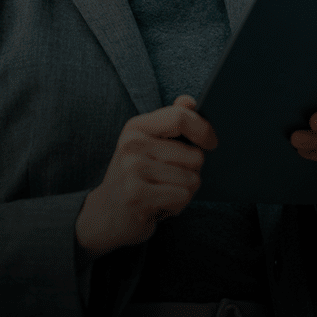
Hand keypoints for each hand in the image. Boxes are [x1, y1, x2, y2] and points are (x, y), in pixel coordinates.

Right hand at [75, 96, 217, 257]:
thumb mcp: (147, 144)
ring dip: (184, 192)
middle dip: (192, 172)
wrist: (105, 215)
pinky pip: (182, 196)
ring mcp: (133, 169)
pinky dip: (177, 206)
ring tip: (162, 193)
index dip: (203, 129)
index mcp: (136, 127)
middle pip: (194, 155)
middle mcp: (132, 144)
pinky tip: (159, 205)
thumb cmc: (133, 177)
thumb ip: (170, 123)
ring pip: (192, 179)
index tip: (211, 143)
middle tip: (169, 180)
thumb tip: (189, 101)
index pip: (180, 117)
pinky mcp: (137, 195)